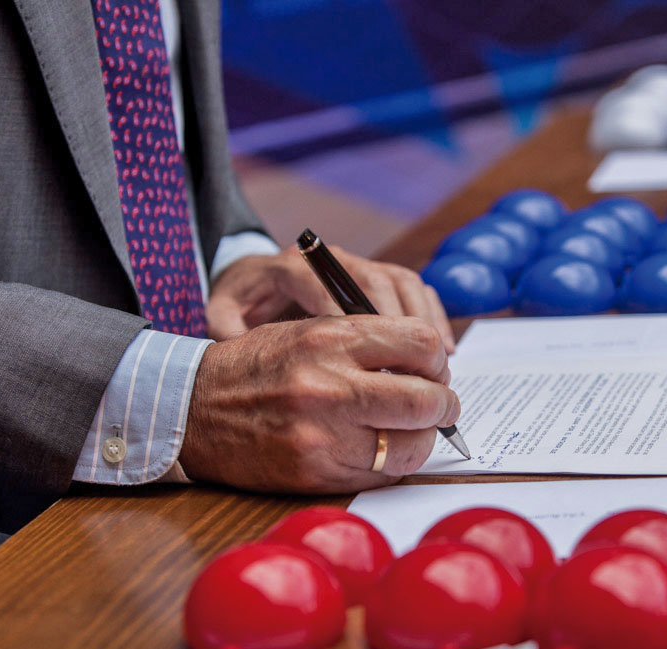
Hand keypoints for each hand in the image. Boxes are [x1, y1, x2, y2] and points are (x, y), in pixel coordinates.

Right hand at [179, 315, 460, 493]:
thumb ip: (368, 343)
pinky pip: (382, 475)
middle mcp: (330, 385)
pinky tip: (376, 451)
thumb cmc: (257, 367)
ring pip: (412, 445)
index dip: (438, 360)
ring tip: (408, 431)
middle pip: (427, 399)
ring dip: (421, 440)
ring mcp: (323, 435)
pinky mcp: (316, 473)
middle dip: (443, 405)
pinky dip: (391, 465)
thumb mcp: (309, 332)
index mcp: (331, 338)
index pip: (423, 344)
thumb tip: (429, 365)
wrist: (193, 408)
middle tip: (438, 406)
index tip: (433, 370)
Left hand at [205, 247, 454, 351]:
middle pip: (373, 280)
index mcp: (291, 265)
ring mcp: (358, 263)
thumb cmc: (242, 302)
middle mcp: (331, 258)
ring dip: (423, 322)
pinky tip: (445, 350)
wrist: (255, 279)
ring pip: (402, 281)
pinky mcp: (378, 274)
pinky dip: (433, 317)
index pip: (324, 286)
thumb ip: (223, 325)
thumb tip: (234, 338)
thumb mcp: (221, 311)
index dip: (348, 323)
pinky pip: (415, 288)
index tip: (366, 366)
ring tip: (438, 364)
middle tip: (413, 371)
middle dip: (397, 326)